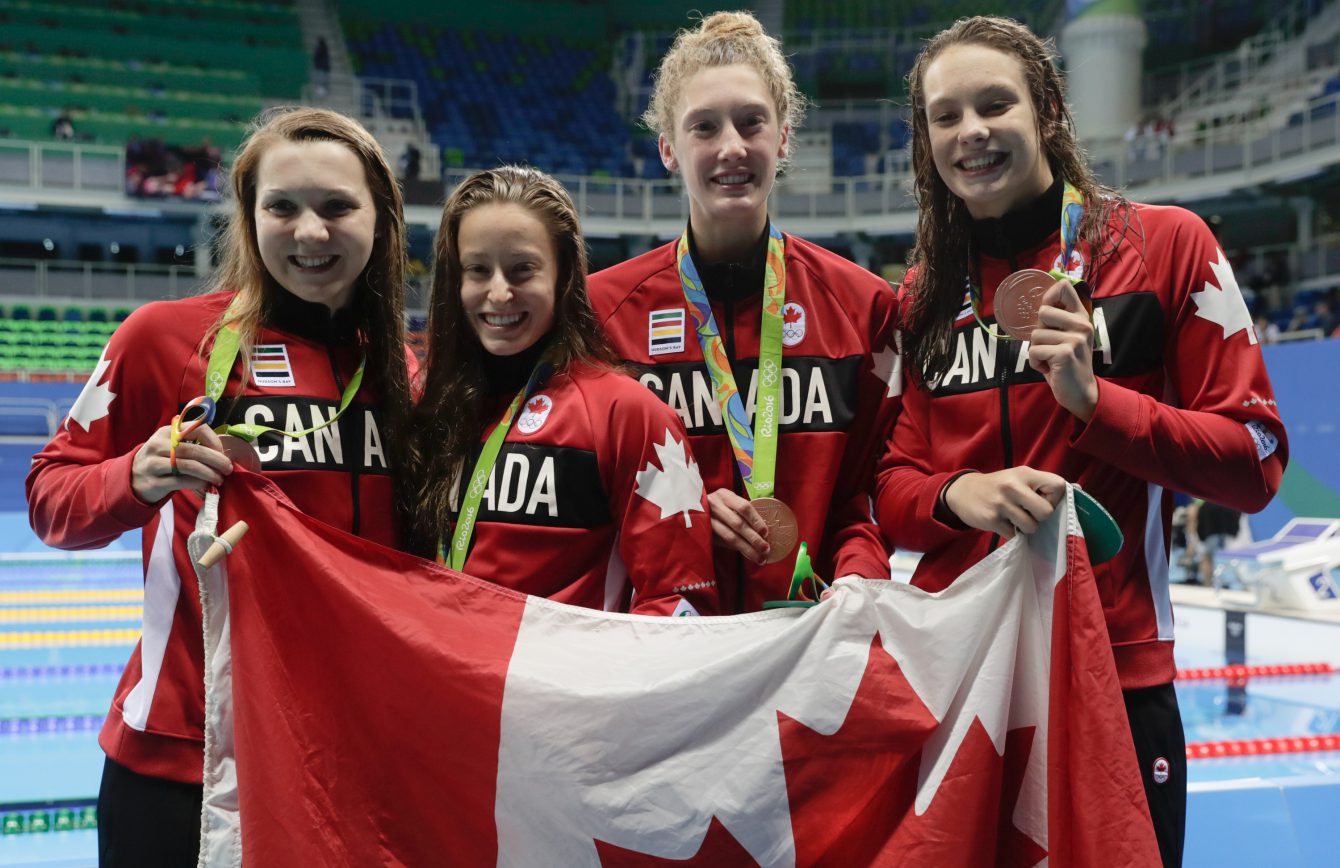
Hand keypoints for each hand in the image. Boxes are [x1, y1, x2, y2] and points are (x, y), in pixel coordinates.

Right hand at [131, 423, 232, 503]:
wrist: (133, 478)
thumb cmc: (161, 460)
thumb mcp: (171, 445)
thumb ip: (192, 443)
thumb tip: (222, 453)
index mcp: (167, 431)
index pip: (197, 428)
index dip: (214, 441)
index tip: (222, 452)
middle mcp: (158, 445)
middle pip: (194, 450)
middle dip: (216, 460)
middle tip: (227, 469)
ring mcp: (153, 463)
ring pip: (188, 466)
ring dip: (209, 473)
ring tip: (219, 479)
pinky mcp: (153, 482)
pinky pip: (181, 481)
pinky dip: (197, 483)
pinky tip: (206, 485)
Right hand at [707, 487, 770, 563]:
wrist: (692, 509)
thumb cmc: (719, 507)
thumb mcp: (729, 503)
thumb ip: (742, 513)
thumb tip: (763, 533)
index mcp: (725, 495)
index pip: (744, 507)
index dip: (756, 520)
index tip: (766, 532)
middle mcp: (715, 505)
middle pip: (737, 524)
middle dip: (753, 538)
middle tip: (766, 549)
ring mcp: (707, 519)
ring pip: (730, 536)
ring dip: (747, 548)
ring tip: (759, 558)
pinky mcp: (703, 531)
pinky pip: (723, 542)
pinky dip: (736, 549)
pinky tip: (746, 555)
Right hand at [942, 468, 1066, 539]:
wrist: (962, 492)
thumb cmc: (997, 487)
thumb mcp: (1017, 478)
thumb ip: (1040, 485)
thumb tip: (1077, 490)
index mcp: (1025, 473)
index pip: (1058, 486)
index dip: (1054, 499)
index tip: (1041, 500)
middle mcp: (1013, 486)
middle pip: (1047, 512)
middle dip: (1040, 517)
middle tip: (1028, 513)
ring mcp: (1002, 503)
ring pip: (1031, 526)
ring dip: (1025, 527)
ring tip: (1014, 518)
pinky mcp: (992, 519)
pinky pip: (1014, 535)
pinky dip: (1012, 534)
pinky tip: (1003, 524)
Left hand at [1028, 278, 1097, 420]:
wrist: (1080, 392)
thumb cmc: (1067, 363)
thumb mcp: (1067, 337)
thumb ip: (1057, 321)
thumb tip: (1038, 304)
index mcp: (1081, 317)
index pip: (1064, 287)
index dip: (1048, 296)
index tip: (1045, 312)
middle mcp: (1081, 325)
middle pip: (1043, 311)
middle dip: (1038, 332)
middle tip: (1050, 346)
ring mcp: (1074, 339)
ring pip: (1035, 335)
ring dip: (1036, 351)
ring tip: (1051, 360)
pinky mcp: (1064, 353)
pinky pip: (1034, 351)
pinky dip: (1036, 362)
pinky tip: (1049, 368)